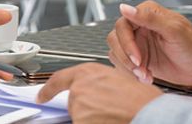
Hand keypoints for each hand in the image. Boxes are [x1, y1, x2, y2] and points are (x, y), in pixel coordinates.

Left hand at [37, 63, 161, 123]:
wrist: (148, 112)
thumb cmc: (141, 98)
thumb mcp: (118, 79)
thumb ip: (98, 83)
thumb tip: (93, 91)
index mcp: (89, 72)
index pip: (59, 79)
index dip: (48, 89)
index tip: (42, 96)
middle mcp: (79, 87)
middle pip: (73, 102)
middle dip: (86, 108)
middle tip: (107, 109)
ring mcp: (78, 106)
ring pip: (79, 117)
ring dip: (92, 119)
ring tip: (113, 115)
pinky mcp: (79, 122)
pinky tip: (109, 121)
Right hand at [108, 1, 191, 86]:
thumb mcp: (173, 29)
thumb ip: (148, 18)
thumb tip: (125, 7)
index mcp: (146, 14)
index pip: (122, 24)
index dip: (126, 42)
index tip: (137, 57)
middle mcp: (139, 27)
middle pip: (115, 39)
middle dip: (126, 57)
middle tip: (141, 68)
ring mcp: (138, 44)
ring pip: (117, 53)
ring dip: (128, 68)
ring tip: (145, 75)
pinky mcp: (140, 60)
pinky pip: (124, 66)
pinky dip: (131, 75)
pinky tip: (147, 77)